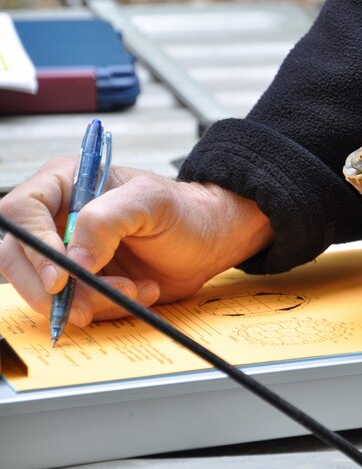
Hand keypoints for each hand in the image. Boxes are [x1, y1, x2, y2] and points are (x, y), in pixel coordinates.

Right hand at [0, 158, 273, 326]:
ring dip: (88, 301)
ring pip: (44, 290)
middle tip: (86, 306)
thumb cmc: (184, 212)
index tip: (60, 278)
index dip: (33, 247)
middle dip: (53, 288)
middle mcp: (58, 219)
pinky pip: (73, 306)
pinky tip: (139, 292)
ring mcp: (67, 254)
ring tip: (134, 290)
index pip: (22, 211)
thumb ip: (107, 221)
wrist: (209, 242)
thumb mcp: (151, 202)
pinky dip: (105, 309)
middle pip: (17, 257)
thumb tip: (73, 259)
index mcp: (66, 184)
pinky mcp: (82, 283)